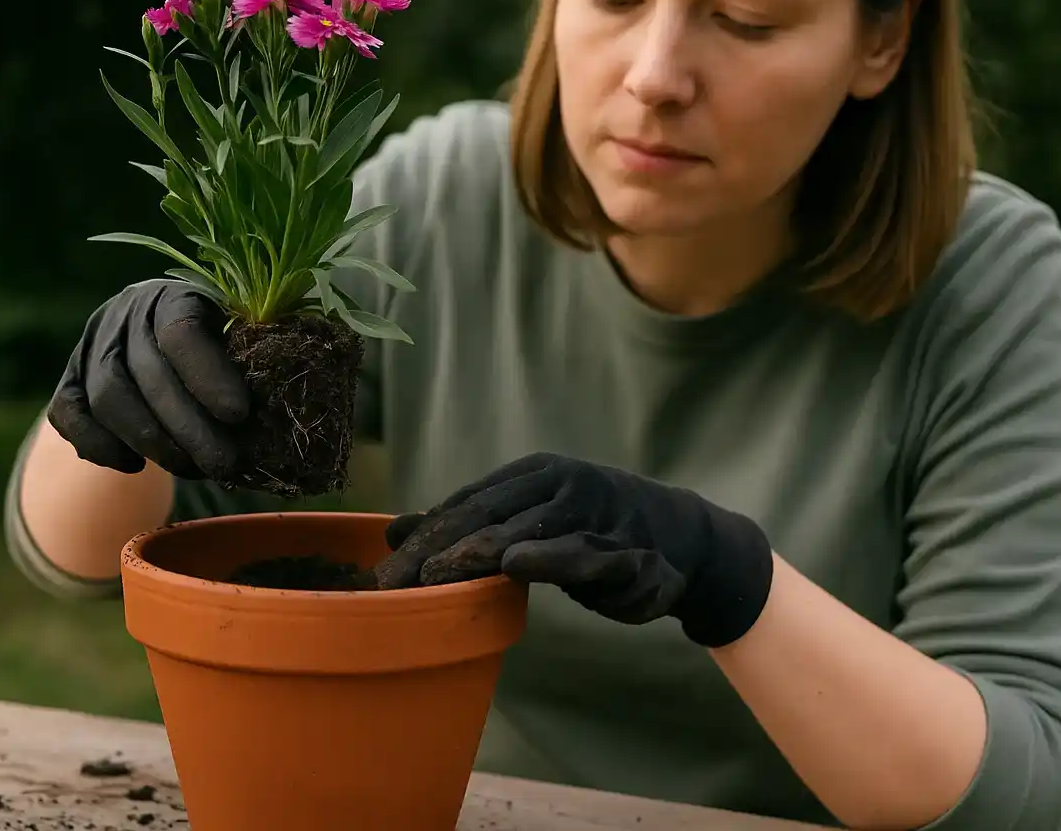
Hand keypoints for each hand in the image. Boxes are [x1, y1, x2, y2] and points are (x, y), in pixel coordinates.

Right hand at [46, 279, 252, 481]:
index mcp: (172, 295)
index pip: (181, 330)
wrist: (157, 339)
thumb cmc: (218, 342)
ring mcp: (88, 347)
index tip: (239, 415)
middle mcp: (124, 314)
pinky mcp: (66, 381)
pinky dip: (100, 446)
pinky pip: (68, 415)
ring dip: (152, 442)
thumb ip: (251, 360)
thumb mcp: (237, 336)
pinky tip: (137, 467)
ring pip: (107, 398)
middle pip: (145, 373)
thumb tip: (279, 410)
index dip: (208, 374)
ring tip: (193, 470)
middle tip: (224, 464)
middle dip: (188, 427)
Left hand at [374, 453, 774, 647]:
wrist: (681, 540)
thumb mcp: (528, 521)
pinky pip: (580, 555)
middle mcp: (558, 483)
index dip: (422, 536)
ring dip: (475, 554)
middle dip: (433, 551)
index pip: (465, 504)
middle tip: (390, 586)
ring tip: (432, 576)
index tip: (379, 572)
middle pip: (484, 516)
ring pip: (524, 531)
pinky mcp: (622, 549)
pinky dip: (548, 559)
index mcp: (532, 474)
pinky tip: (515, 566)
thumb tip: (395, 532)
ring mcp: (592, 512)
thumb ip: (469, 525)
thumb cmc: (591, 531)